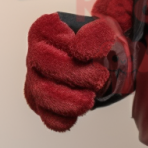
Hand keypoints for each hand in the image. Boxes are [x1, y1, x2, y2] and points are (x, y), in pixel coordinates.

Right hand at [24, 13, 114, 131]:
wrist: (109, 63)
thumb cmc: (103, 44)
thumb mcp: (108, 29)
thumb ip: (100, 29)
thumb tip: (81, 47)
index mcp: (49, 29)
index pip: (45, 30)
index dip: (68, 43)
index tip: (92, 52)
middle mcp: (38, 53)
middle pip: (42, 62)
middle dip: (73, 72)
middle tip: (99, 76)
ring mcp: (38, 79)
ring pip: (40, 93)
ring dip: (69, 100)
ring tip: (90, 98)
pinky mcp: (45, 103)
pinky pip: (47, 116)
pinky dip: (64, 118)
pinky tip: (80, 111)